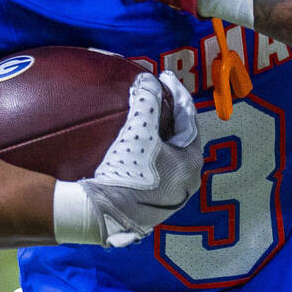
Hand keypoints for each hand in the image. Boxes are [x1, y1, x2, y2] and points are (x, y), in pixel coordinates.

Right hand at [54, 71, 202, 246]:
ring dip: (159, 132)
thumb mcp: (139, 130)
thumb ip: (147, 99)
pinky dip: (148, 149)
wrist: (100, 215)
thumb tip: (147, 79)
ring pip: (168, 153)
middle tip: (158, 94)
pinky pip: (155, 166)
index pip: (189, 119)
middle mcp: (186, 181)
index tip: (164, 77)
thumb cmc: (127, 171)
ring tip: (146, 115)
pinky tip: (134, 142)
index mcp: (191, 162)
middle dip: (170, 114)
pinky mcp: (150, 203)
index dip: (177, 93)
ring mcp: (169, 195)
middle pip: (181, 137)